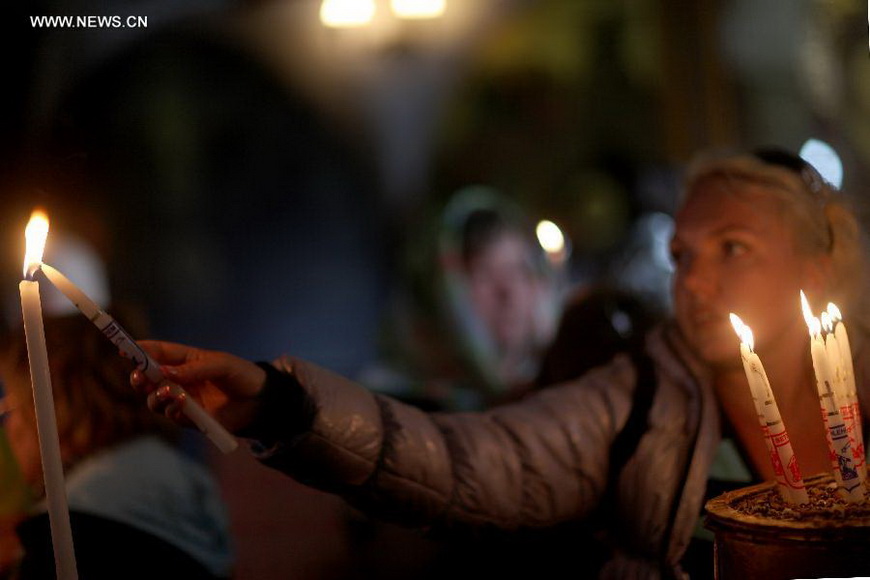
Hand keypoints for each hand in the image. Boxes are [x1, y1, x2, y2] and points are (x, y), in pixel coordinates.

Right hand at [130, 341, 266, 433]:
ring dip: (156, 396)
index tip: (125, 351)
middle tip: (139, 377)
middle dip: (139, 378)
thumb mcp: (221, 365)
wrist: (260, 401)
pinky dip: (172, 410)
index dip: (140, 351)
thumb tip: (165, 372)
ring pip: (154, 400)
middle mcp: (179, 380)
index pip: (158, 353)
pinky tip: (181, 404)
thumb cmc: (241, 375)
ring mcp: (182, 399)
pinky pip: (172, 415)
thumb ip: (194, 369)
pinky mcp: (189, 418)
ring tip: (170, 392)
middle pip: (148, 379)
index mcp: (185, 359)